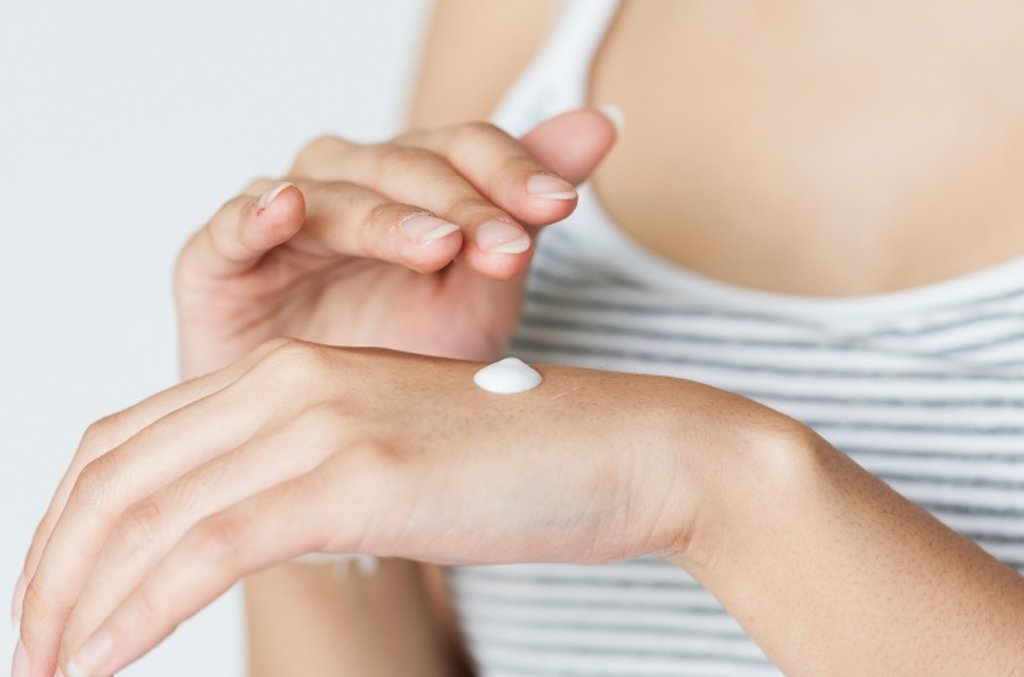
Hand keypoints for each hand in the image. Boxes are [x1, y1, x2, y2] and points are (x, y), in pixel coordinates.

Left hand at [13, 339, 788, 676]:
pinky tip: (96, 659)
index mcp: (292, 375)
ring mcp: (321, 420)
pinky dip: (136, 609)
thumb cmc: (522, 464)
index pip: (136, 441)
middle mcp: (290, 382)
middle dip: (53, 565)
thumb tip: (239, 536)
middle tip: (26, 647)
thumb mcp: (390, 463)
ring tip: (45, 666)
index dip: (73, 522)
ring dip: (76, 598)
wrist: (628, 447)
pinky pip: (206, 546)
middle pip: (118, 471)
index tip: (53, 600)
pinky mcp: (355, 473)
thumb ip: (309, 481)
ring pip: (147, 511)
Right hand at [175, 109, 616, 377]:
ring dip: (384, 215)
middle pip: (405, 167)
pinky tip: (288, 208)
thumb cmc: (404, 360)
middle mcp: (348, 187)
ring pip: (332, 192)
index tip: (559, 206)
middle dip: (461, 204)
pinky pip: (230, 229)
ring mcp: (282, 223)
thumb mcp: (484, 292)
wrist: (335, 444)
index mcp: (414, 186)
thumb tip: (603, 122)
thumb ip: (526, 212)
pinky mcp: (217, 265)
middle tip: (506, 243)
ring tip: (437, 244)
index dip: (511, 170)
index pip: (464, 149)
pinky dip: (254, 215)